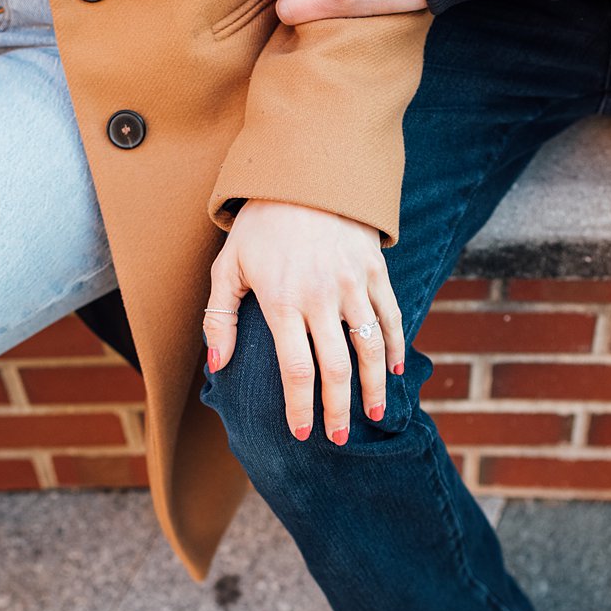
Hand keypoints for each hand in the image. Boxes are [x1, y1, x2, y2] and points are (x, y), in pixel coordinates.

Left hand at [205, 200, 405, 444]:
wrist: (305, 171)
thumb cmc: (260, 224)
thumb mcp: (228, 265)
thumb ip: (219, 317)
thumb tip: (217, 364)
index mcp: (283, 301)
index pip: (297, 369)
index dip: (301, 406)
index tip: (302, 432)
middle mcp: (321, 297)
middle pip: (337, 368)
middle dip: (339, 410)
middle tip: (339, 439)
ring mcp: (352, 284)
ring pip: (370, 347)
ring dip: (373, 387)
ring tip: (372, 415)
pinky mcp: (375, 271)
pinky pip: (390, 317)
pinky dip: (393, 347)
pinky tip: (391, 371)